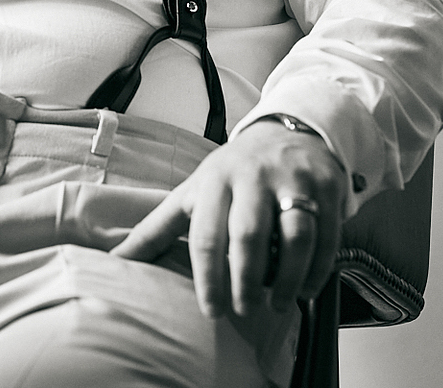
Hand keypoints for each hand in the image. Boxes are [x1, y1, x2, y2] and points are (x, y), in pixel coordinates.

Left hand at [110, 117, 347, 318]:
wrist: (288, 131)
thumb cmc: (232, 172)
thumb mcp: (192, 192)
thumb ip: (155, 228)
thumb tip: (115, 258)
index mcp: (214, 181)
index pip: (206, 234)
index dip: (208, 277)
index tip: (211, 310)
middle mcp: (252, 178)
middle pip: (248, 234)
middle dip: (245, 279)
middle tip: (244, 309)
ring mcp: (292, 181)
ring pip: (294, 235)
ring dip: (287, 278)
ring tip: (277, 304)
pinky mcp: (326, 187)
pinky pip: (327, 235)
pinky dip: (318, 269)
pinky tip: (305, 289)